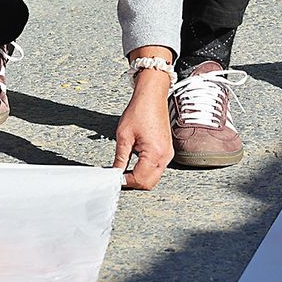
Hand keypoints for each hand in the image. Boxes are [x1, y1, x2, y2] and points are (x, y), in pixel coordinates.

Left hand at [112, 70, 172, 188]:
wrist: (152, 97)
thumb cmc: (139, 111)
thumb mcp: (123, 136)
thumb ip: (120, 157)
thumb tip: (115, 172)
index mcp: (155, 153)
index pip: (140, 179)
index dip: (126, 181)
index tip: (114, 179)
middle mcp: (165, 156)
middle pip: (149, 183)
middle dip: (133, 183)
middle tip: (118, 178)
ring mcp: (168, 154)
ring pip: (154, 177)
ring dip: (139, 178)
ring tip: (123, 172)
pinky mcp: (166, 151)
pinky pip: (157, 168)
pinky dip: (145, 171)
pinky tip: (133, 166)